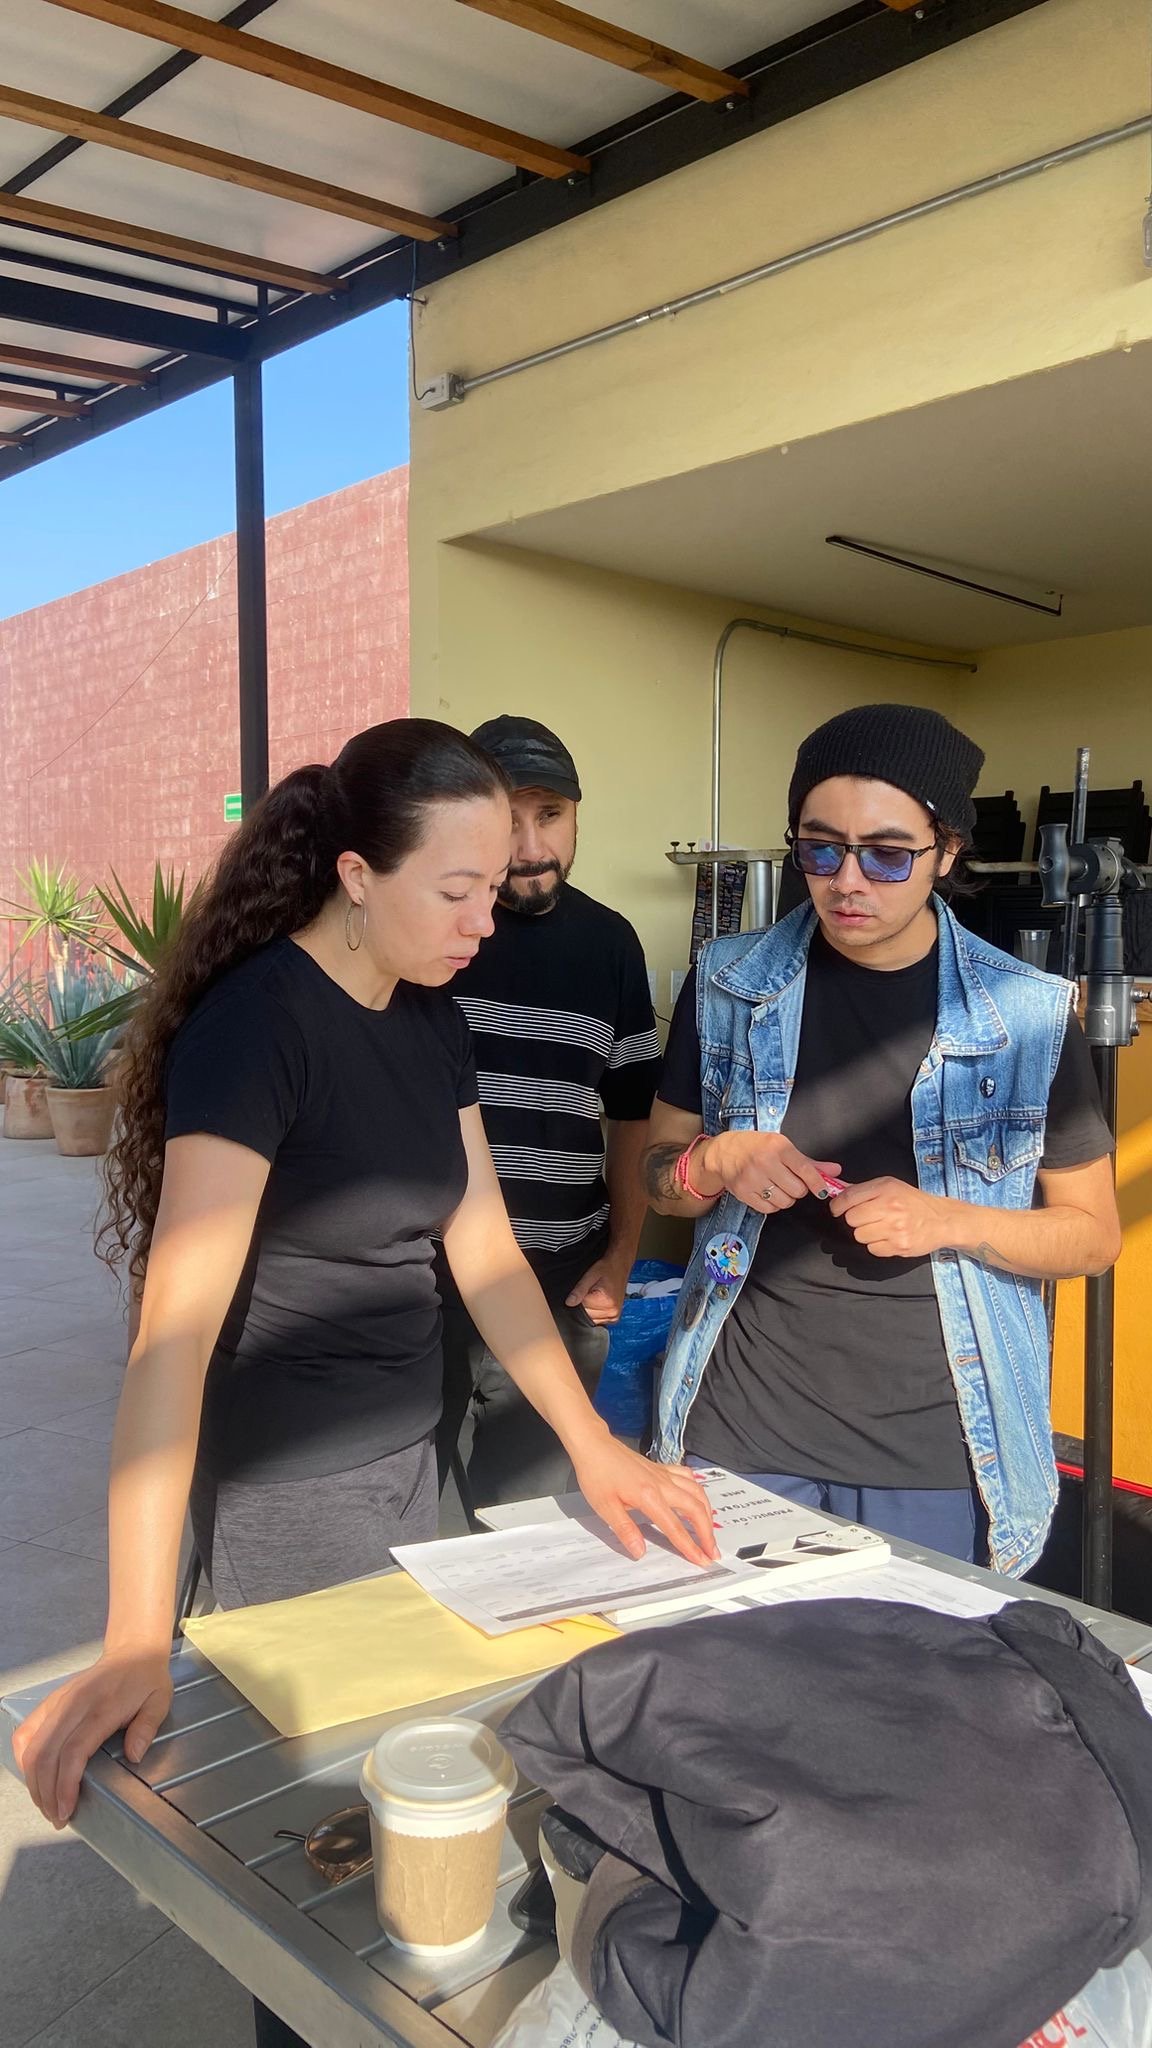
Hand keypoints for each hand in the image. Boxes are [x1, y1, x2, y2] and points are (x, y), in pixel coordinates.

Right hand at [13, 1646, 173, 1827]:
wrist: (132, 1651)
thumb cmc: (145, 1679)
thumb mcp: (159, 1701)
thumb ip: (147, 1728)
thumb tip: (134, 1755)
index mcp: (101, 1706)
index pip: (73, 1752)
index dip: (65, 1785)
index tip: (66, 1809)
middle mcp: (73, 1704)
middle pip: (45, 1754)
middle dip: (46, 1793)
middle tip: (57, 1816)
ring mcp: (58, 1702)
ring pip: (30, 1746)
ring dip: (33, 1780)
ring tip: (47, 1803)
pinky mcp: (50, 1702)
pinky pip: (26, 1732)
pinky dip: (24, 1758)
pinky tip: (34, 1776)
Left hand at [566, 1252, 630, 1324]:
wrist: (620, 1265)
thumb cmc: (607, 1267)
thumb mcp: (591, 1275)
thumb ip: (579, 1290)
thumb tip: (569, 1303)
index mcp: (606, 1302)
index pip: (582, 1308)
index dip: (579, 1297)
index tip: (586, 1288)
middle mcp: (612, 1311)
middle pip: (586, 1315)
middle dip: (585, 1304)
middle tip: (592, 1290)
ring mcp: (614, 1316)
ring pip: (591, 1319)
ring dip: (590, 1308)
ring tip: (597, 1295)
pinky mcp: (614, 1317)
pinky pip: (598, 1320)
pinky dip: (595, 1312)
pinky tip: (599, 1301)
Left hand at [570, 1436, 718, 1567]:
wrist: (594, 1445)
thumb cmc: (596, 1475)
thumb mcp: (604, 1506)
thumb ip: (625, 1530)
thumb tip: (640, 1551)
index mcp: (649, 1497)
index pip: (675, 1527)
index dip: (690, 1546)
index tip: (702, 1560)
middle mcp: (662, 1484)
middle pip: (695, 1509)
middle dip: (707, 1532)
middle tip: (712, 1552)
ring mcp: (664, 1474)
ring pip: (696, 1492)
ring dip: (707, 1512)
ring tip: (709, 1530)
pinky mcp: (661, 1468)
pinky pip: (687, 1477)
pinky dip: (697, 1489)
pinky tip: (697, 1497)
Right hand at [701, 1131, 841, 1215]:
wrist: (723, 1152)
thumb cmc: (756, 1147)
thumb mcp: (782, 1146)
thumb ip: (809, 1162)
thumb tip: (835, 1171)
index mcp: (777, 1147)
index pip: (805, 1170)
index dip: (818, 1184)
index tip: (823, 1191)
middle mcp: (765, 1162)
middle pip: (797, 1190)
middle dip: (799, 1189)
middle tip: (791, 1181)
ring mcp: (753, 1179)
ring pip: (785, 1201)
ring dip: (786, 1197)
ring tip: (778, 1186)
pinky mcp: (744, 1193)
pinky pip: (770, 1209)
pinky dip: (773, 1205)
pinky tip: (768, 1193)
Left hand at [829, 1177, 954, 1258]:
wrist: (942, 1220)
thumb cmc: (914, 1202)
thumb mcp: (890, 1186)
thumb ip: (863, 1189)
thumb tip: (837, 1191)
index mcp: (886, 1188)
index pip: (849, 1197)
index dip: (837, 1206)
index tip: (837, 1209)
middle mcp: (890, 1207)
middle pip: (851, 1219)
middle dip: (856, 1220)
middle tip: (869, 1218)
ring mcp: (895, 1228)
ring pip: (859, 1236)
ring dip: (866, 1234)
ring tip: (881, 1227)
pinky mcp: (899, 1246)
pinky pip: (872, 1249)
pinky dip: (877, 1245)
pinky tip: (888, 1237)